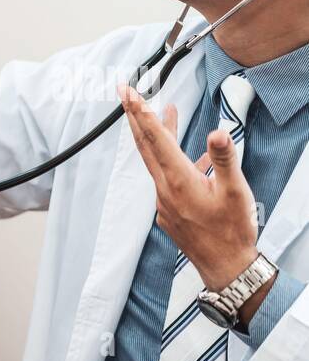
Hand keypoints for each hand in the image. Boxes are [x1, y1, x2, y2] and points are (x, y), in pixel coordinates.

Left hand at [120, 85, 267, 313]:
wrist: (226, 267)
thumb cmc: (233, 231)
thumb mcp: (235, 191)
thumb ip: (225, 159)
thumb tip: (217, 132)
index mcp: (179, 181)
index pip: (156, 140)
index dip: (142, 113)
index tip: (129, 93)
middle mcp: (165, 190)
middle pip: (146, 147)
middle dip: (136, 118)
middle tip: (125, 93)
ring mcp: (165, 201)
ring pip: (157, 161)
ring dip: (158, 136)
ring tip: (164, 111)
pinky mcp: (170, 210)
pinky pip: (168, 178)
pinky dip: (174, 161)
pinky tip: (194, 157)